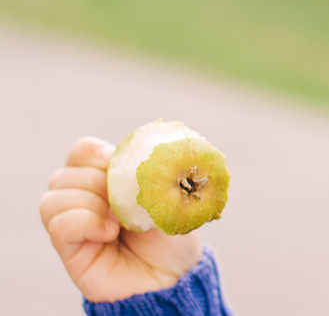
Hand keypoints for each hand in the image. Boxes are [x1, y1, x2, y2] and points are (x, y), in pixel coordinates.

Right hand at [39, 136, 203, 301]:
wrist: (174, 277)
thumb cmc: (173, 238)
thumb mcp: (170, 199)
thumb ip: (151, 176)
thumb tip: (140, 157)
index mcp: (107, 180)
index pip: (81, 152)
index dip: (92, 152)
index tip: (114, 161)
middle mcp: (85, 200)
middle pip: (64, 174)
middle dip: (96, 181)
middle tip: (123, 199)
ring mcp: (74, 225)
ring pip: (54, 198)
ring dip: (89, 202)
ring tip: (118, 219)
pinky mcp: (69, 250)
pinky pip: (58, 224)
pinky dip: (84, 221)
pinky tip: (109, 231)